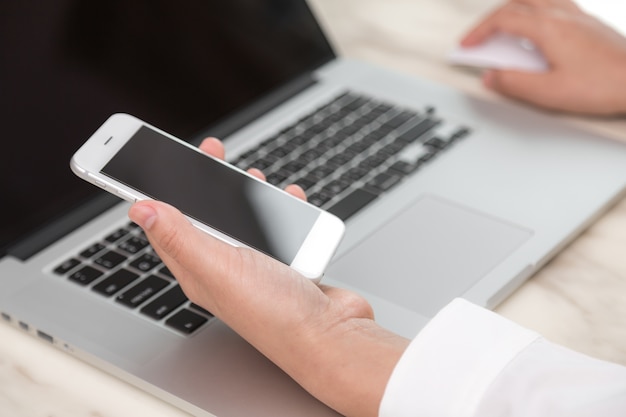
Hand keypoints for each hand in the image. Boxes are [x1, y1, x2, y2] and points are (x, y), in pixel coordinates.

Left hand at [128, 138, 409, 416]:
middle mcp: (223, 266)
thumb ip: (180, 236)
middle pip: (206, 214)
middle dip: (207, 179)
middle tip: (211, 151)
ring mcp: (255, 264)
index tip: (158, 160)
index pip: (167, 223)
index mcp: (198, 268)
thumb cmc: (276, 313)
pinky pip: (277, 227)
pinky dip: (282, 209)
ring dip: (247, 193)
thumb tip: (140, 209)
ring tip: (253, 175)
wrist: (331, 336)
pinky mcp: (284, 262)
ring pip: (244, 219)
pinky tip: (290, 199)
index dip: (160, 189)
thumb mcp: (219, 268)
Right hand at [461, 0, 625, 114]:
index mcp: (548, 28)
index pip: (502, 20)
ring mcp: (579, 17)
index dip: (479, 31)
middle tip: (479, 35)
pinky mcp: (590, 25)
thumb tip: (491, 76)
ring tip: (503, 25)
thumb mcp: (548, 93)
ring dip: (515, 8)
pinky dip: (537, 11)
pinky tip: (538, 29)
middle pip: (517, 3)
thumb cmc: (605, 84)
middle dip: (491, 18)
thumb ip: (513, 83)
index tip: (467, 45)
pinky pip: (556, 5)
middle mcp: (564, 16)